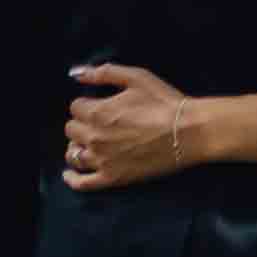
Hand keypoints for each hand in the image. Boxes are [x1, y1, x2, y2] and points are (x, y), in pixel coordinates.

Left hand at [63, 61, 199, 188]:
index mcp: (97, 112)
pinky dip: (72, 179)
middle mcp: (94, 138)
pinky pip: (83, 183)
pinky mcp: (113, 178)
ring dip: (78, 145)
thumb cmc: (164, 102)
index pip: (75, 107)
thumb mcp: (136, 77)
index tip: (100, 104)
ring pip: (73, 153)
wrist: (188, 132)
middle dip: (82, 123)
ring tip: (89, 142)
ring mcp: (102, 160)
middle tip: (100, 122)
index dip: (87, 104)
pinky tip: (68, 174)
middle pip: (72, 130)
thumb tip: (75, 73)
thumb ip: (103, 73)